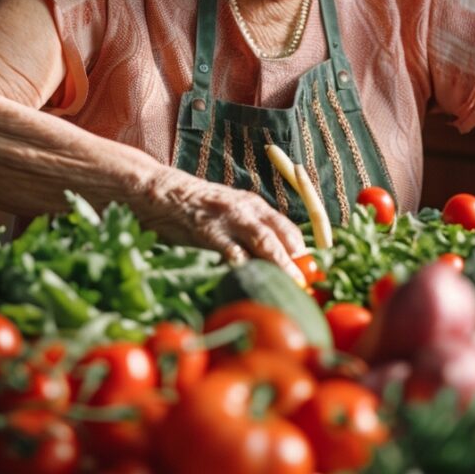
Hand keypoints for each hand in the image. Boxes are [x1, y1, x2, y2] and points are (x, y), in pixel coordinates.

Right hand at [139, 167, 309, 283]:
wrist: (160, 190)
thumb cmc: (196, 209)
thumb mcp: (229, 214)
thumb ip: (248, 233)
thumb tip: (272, 262)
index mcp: (255, 206)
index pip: (288, 228)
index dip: (302, 250)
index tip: (314, 271)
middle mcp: (247, 209)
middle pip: (280, 235)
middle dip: (296, 261)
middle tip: (307, 283)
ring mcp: (228, 218)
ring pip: (262, 240)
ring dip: (280, 263)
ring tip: (291, 282)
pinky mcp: (207, 228)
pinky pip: (230, 249)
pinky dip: (243, 264)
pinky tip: (251, 278)